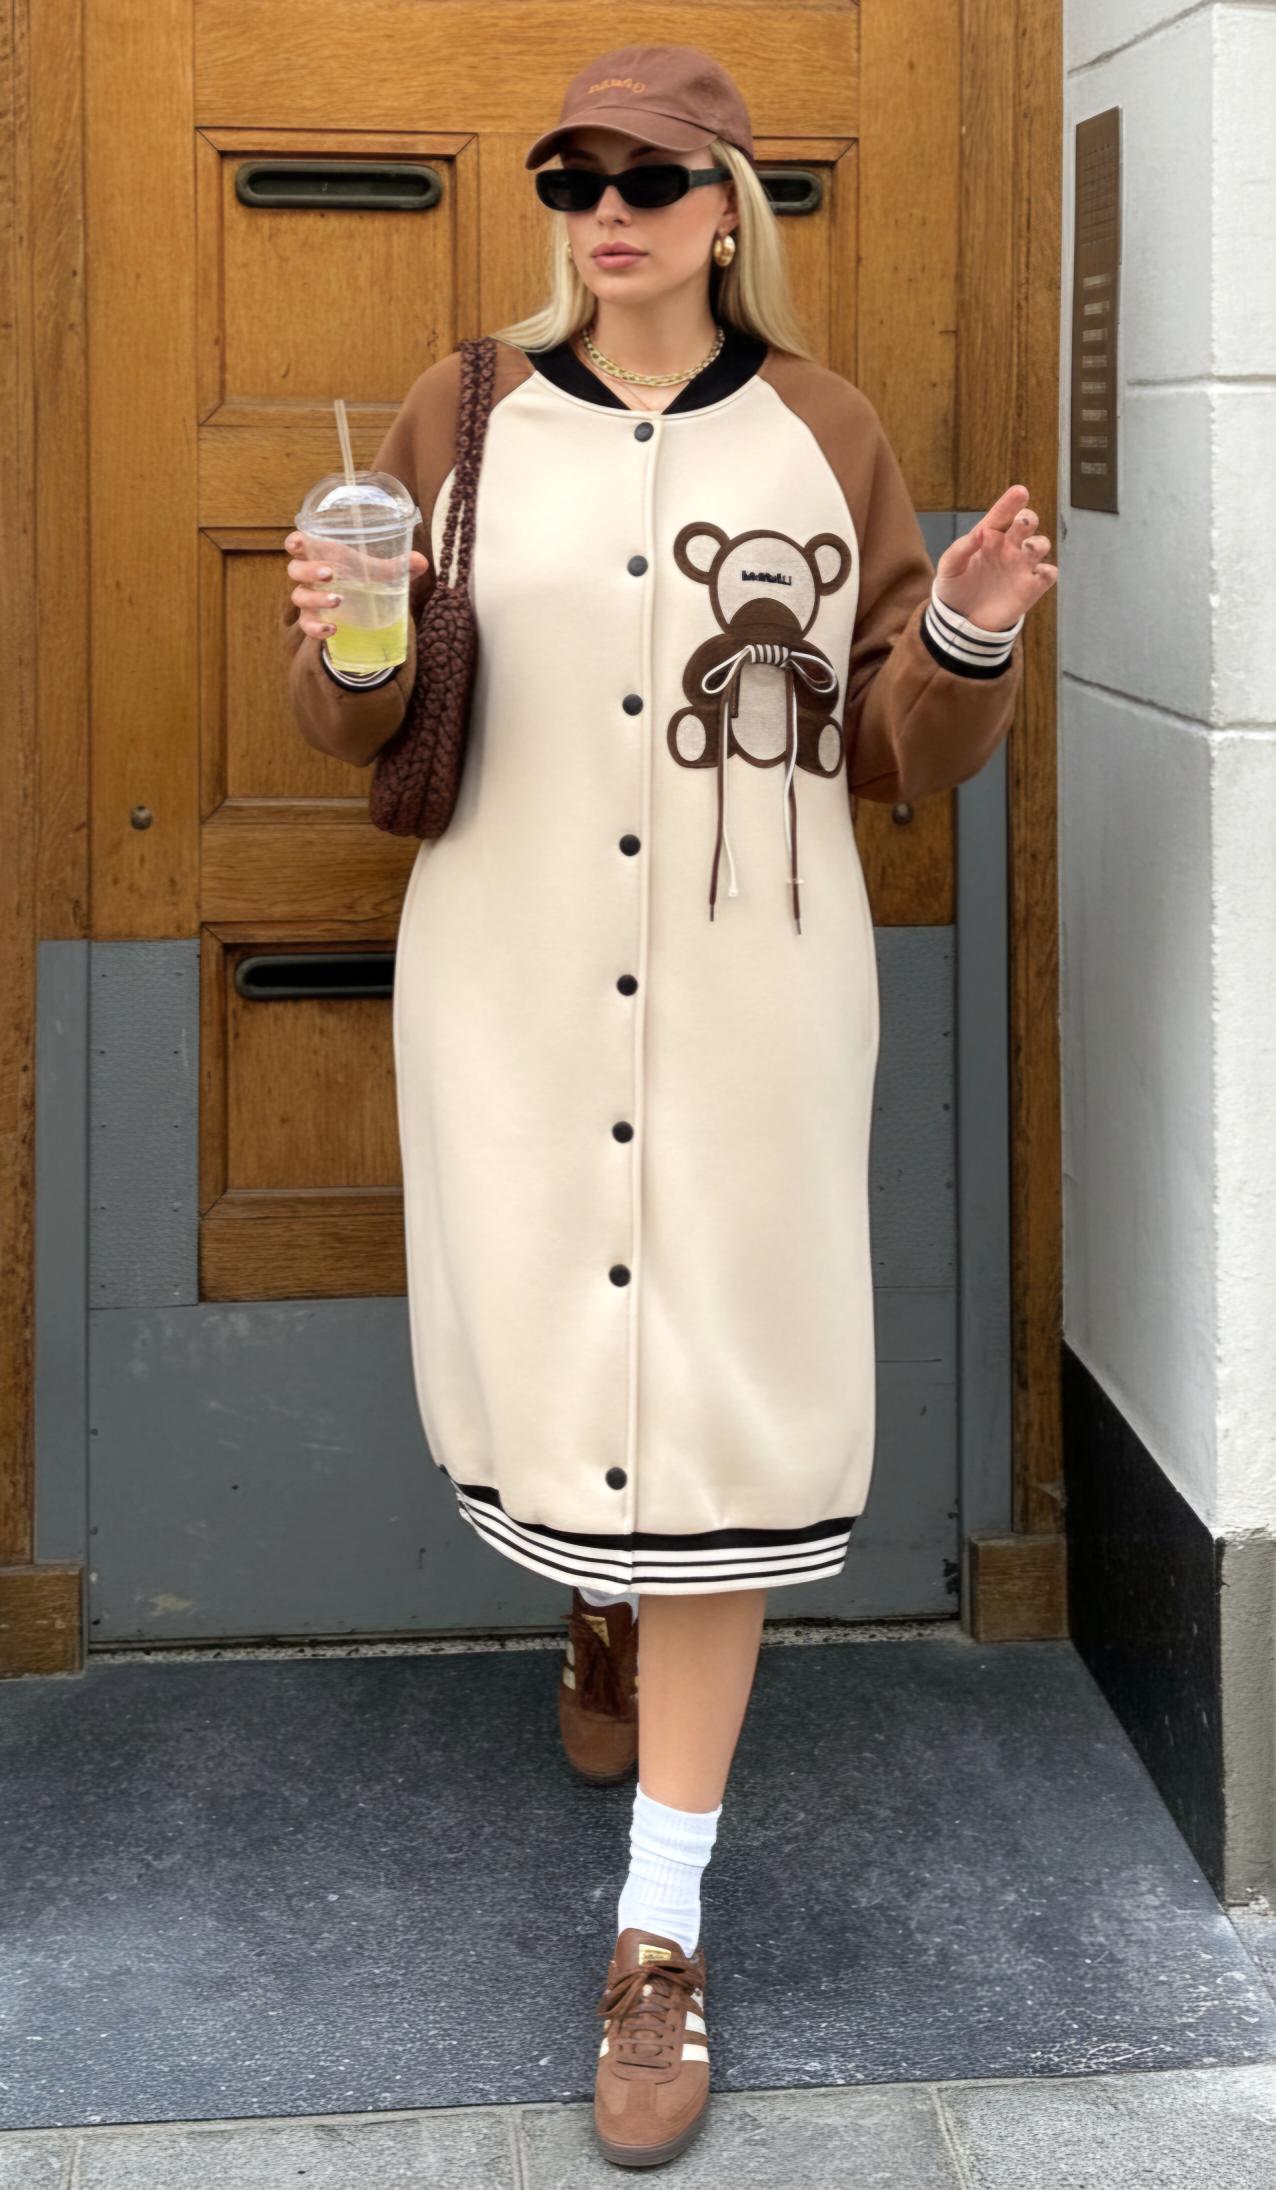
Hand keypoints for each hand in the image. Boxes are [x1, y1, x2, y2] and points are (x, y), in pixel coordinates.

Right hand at [283, 531, 429, 640]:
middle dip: (309, 571)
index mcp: (320, 555)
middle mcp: (309, 576)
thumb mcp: (380, 572)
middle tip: (330, 574)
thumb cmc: (362, 577)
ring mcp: (308, 599)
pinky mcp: (312, 620)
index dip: (294, 542)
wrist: (359, 609)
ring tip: (338, 599)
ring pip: (299, 597)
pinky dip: (317, 628)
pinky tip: (333, 629)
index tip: (299, 543)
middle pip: (295, 570)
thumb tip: (421, 562)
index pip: (297, 544)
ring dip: (316, 598)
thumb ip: (398, 566)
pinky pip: (307, 625)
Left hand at [933, 486, 1056, 630]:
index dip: (1011, 502)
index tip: (1020, 492)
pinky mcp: (1031, 587)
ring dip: (1039, 543)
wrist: (960, 620)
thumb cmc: (955, 586)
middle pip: (1026, 524)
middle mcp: (1009, 547)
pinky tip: (1039, 572)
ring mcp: (1021, 566)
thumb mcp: (949, 567)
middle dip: (1028, 519)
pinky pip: (1048, 574)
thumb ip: (961, 548)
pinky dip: (1048, 571)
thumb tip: (982, 533)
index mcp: (989, 536)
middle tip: (1022, 523)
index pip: (1002, 514)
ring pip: (1041, 545)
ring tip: (1027, 548)